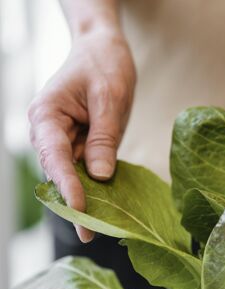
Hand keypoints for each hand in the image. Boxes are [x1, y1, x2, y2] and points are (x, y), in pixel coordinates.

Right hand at [28, 29, 135, 241]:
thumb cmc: (104, 66)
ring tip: (98, 231)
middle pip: (58, 174)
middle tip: (90, 234)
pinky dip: (95, 189)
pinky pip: (84, 171)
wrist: (102, 51)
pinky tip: (107, 210)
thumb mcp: (110, 99)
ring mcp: (64, 140)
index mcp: (47, 115)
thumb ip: (104, 138)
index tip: (80, 210)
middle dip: (73, 203)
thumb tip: (100, 176)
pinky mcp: (80, 146)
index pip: (55, 157)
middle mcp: (49, 132)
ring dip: (84, 202)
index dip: (67, 185)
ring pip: (70, 177)